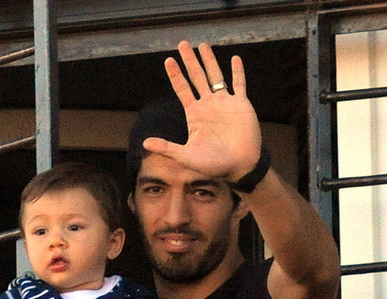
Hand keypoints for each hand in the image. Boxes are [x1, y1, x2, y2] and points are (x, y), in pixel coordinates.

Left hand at [143, 40, 261, 181]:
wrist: (238, 166)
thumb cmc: (212, 165)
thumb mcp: (185, 156)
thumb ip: (166, 148)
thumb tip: (145, 143)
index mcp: (195, 115)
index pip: (183, 90)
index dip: (175, 76)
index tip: (168, 61)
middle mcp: (208, 106)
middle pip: (197, 78)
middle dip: (190, 61)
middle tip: (182, 44)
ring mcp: (225, 103)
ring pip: (216, 76)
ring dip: (209, 61)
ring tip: (203, 45)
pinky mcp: (241, 104)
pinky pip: (239, 84)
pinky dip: (237, 72)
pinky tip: (235, 59)